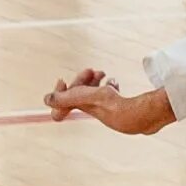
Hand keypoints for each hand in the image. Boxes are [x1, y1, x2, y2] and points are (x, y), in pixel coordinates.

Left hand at [45, 69, 176, 134]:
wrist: (140, 114)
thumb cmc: (112, 106)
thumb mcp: (84, 98)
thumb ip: (64, 98)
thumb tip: (45, 100)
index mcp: (83, 108)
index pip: (62, 102)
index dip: (60, 90)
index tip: (62, 80)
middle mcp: (93, 110)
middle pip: (79, 93)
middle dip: (81, 80)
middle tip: (91, 70)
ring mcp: (107, 108)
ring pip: (94, 92)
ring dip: (95, 81)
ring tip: (103, 74)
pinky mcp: (120, 106)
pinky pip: (110, 94)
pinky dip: (109, 86)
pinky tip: (114, 82)